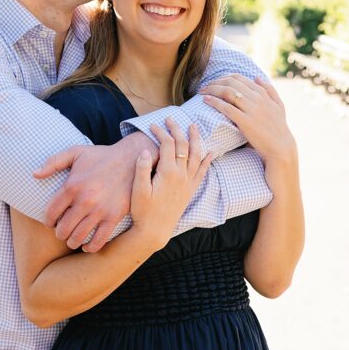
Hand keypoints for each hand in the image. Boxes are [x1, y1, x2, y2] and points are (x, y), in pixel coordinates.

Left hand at [33, 136, 152, 251]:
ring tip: (72, 239)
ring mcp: (100, 210)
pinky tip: (87, 245)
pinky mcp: (114, 217)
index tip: (50, 222)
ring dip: (72, 242)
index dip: (48, 221)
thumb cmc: (101, 156)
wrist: (131, 160)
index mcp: (72, 186)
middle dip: (59, 233)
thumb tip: (34, 174)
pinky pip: (98, 240)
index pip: (51, 212)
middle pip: (63, 229)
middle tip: (61, 231)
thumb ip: (53, 162)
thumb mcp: (75, 152)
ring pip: (78, 237)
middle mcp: (85, 200)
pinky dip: (90, 247)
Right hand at [130, 118, 212, 251]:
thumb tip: (145, 151)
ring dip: (195, 139)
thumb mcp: (138, 191)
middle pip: (183, 145)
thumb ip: (142, 169)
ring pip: (196, 155)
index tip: (153, 125)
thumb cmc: (143, 212)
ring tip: (194, 126)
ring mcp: (188, 182)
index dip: (161, 132)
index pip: (167, 144)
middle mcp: (182, 175)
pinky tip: (210, 152)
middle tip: (171, 119)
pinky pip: (202, 171)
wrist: (155, 231)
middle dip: (177, 130)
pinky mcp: (191, 190)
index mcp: (168, 173)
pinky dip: (207, 160)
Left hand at [200, 75, 295, 162]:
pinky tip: (206, 100)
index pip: (238, 78)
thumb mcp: (279, 106)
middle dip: (214, 82)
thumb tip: (257, 77)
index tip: (215, 82)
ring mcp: (251, 109)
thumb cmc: (279, 128)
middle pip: (230, 83)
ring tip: (202, 93)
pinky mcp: (245, 121)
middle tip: (204, 87)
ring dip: (212, 89)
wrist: (280, 147)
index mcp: (262, 93)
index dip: (223, 78)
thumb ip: (270, 90)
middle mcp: (256, 98)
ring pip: (227, 92)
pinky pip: (227, 107)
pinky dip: (215, 102)